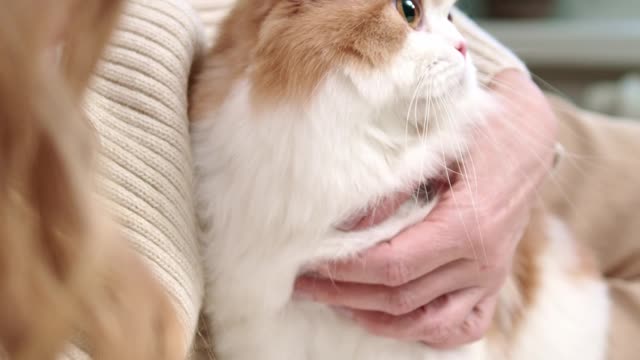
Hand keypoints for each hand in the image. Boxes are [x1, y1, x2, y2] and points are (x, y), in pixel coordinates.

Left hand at [293, 69, 557, 348]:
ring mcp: (491, 276)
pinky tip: (390, 320)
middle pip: (401, 296)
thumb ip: (395, 186)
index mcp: (467, 227)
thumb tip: (350, 224)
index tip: (307, 263)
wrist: (530, 132)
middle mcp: (483, 261)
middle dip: (344, 293)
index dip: (345, 269)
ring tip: (333, 303)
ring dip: (375, 318)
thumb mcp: (437, 143)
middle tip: (301, 283)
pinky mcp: (493, 280)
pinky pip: (461, 326)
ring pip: (427, 321)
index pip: (392, 264)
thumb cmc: (481, 128)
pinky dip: (424, 332)